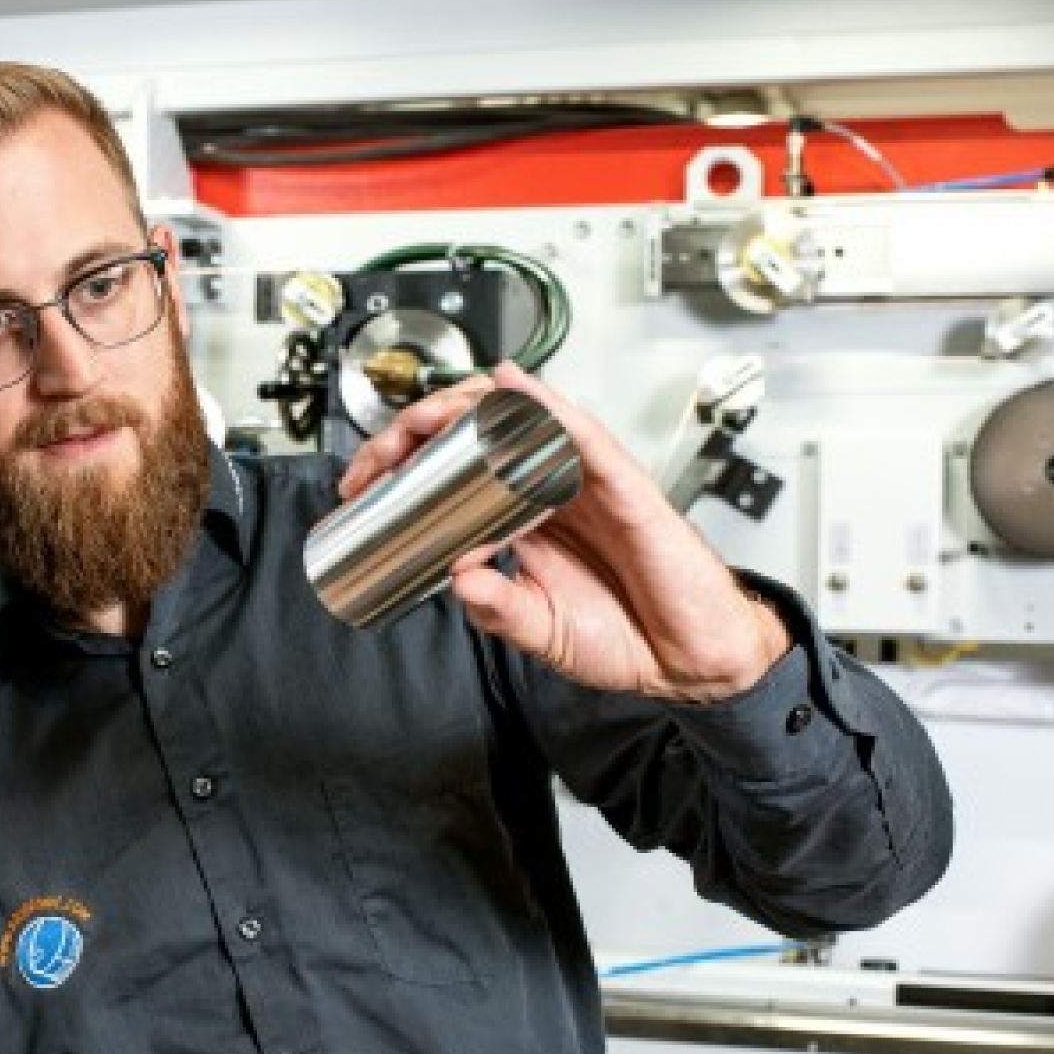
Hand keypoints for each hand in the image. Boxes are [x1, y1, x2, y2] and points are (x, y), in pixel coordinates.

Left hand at [336, 361, 789, 701]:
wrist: (690, 663)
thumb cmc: (627, 635)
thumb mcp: (540, 630)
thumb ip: (498, 608)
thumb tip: (456, 577)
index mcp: (527, 512)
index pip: (457, 464)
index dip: (407, 461)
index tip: (363, 484)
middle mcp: (553, 486)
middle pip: (478, 428)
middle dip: (419, 428)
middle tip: (378, 456)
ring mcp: (588, 481)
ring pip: (524, 418)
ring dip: (467, 406)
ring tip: (424, 416)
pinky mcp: (625, 488)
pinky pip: (584, 436)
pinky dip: (547, 407)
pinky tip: (514, 389)